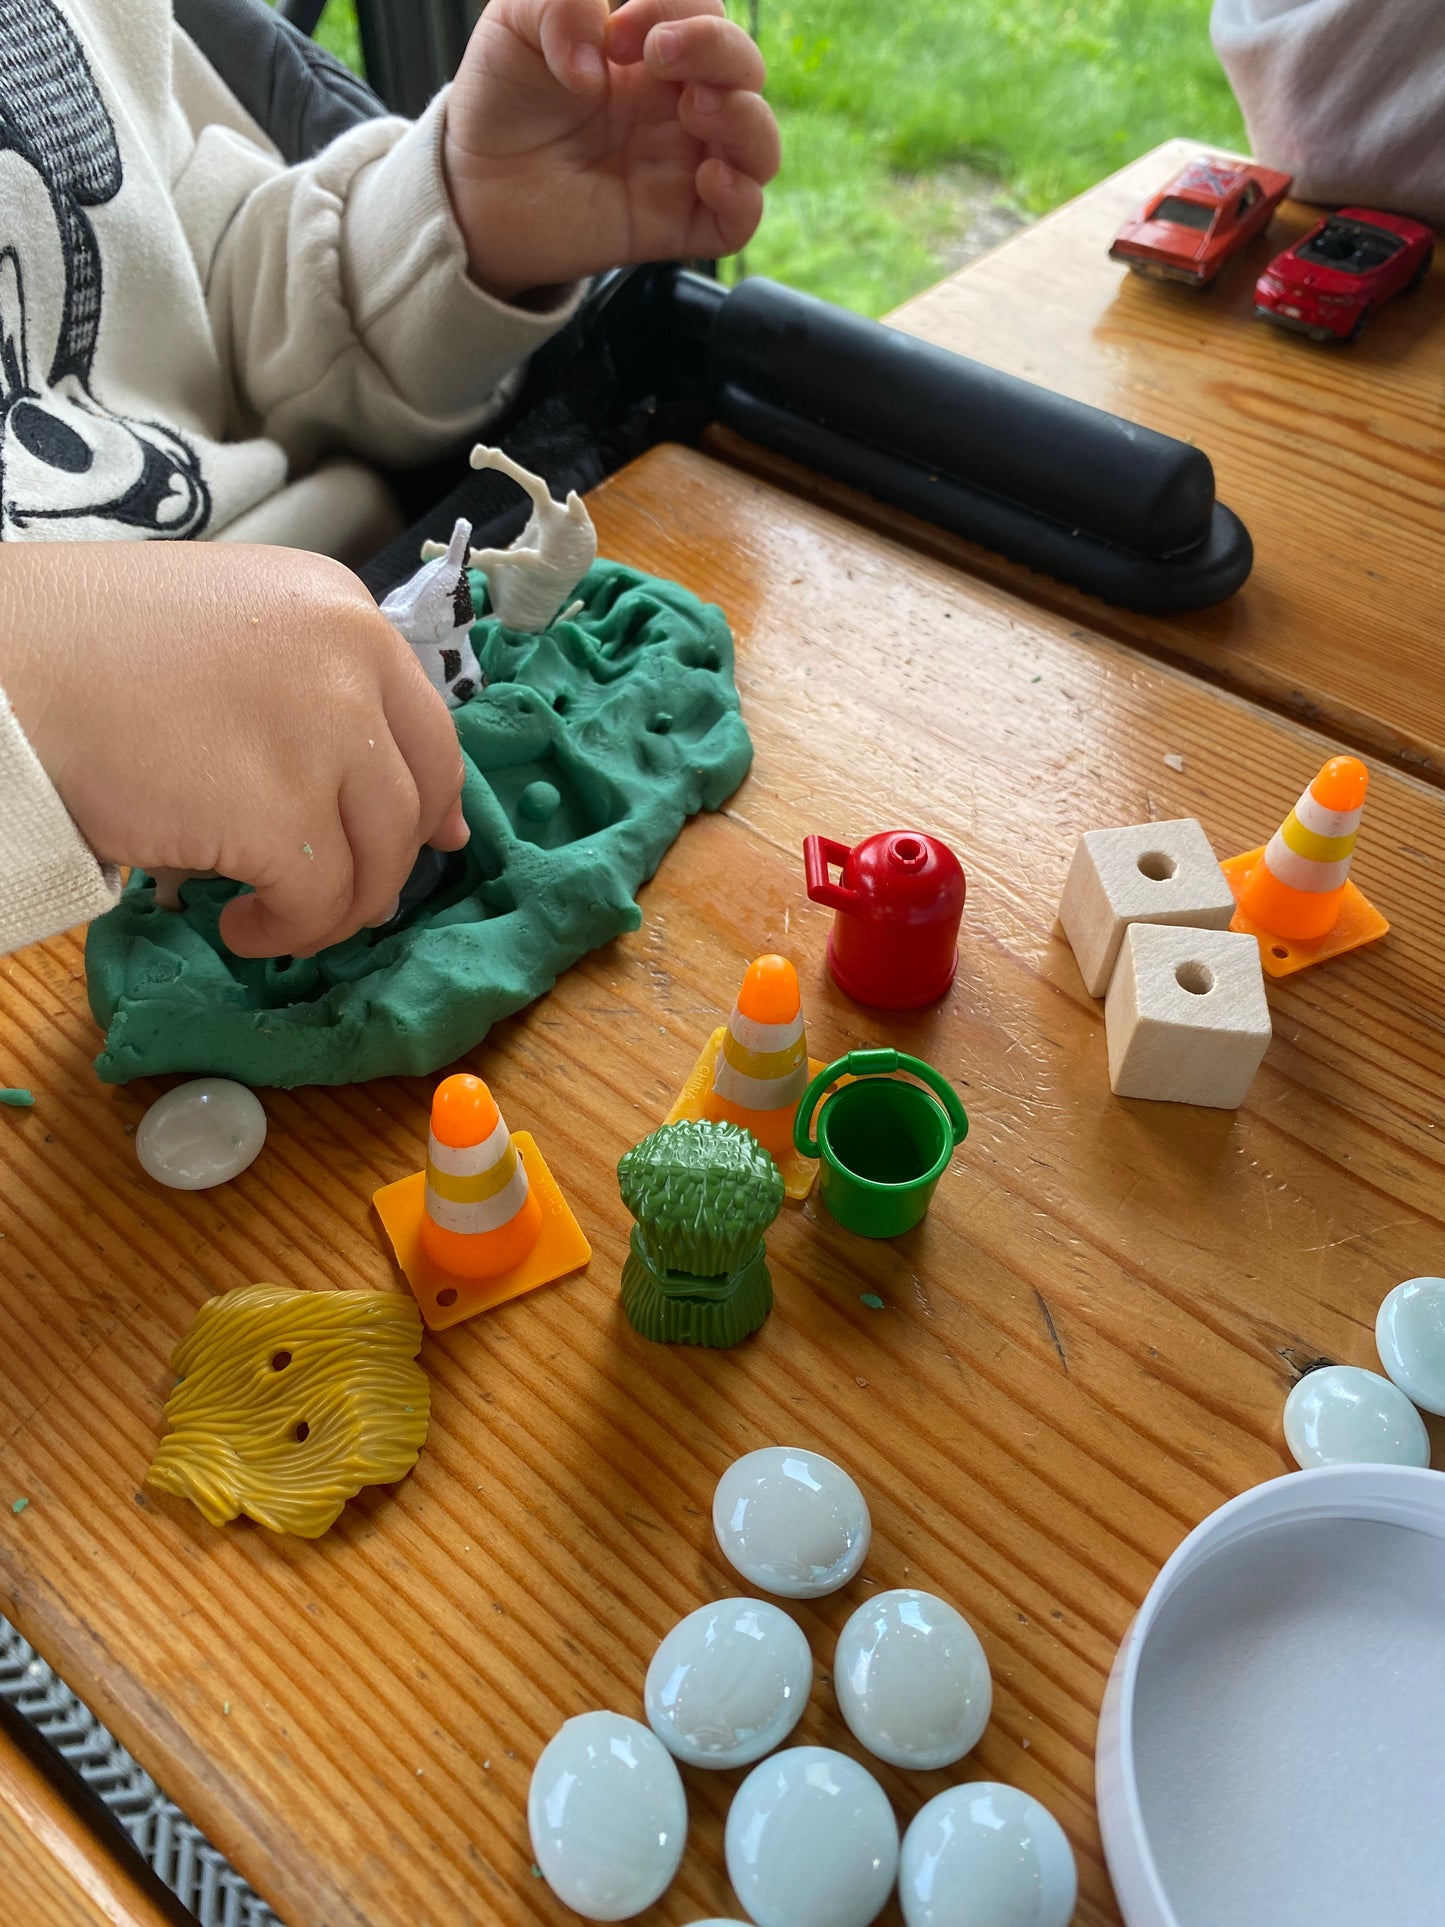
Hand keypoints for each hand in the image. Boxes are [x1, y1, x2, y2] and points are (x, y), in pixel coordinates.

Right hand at [0, 544, 468, 958]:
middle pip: (417, 794)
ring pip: (379, 859)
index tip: (435, 836)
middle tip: (351, 900)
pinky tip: (237, 924)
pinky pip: (318, 902)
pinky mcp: (282, 814)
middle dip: (392, 863)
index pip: (427, 721)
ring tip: (272, 917)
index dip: (434, 794)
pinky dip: (285, 930)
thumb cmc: (88, 645)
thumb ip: (312, 685)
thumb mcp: (233, 626)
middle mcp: (352, 662)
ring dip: (333, 909)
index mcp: (343, 609)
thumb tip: (381, 788)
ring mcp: (324, 737)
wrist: (6, 663)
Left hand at [443, 0, 779, 300]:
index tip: (618, 29)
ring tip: (694, 109)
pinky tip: (709, 176)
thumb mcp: (516, 21)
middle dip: (717, 51)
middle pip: (744, 70)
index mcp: (651, 52)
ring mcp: (679, 168)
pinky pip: (738, 222)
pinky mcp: (671, 227)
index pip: (704, 14)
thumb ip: (561, 4)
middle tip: (659, 56)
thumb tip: (600, 61)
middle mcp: (675, 107)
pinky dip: (742, 197)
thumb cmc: (501, 100)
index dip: (678, 9)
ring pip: (759, 144)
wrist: (472, 186)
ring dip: (744, 118)